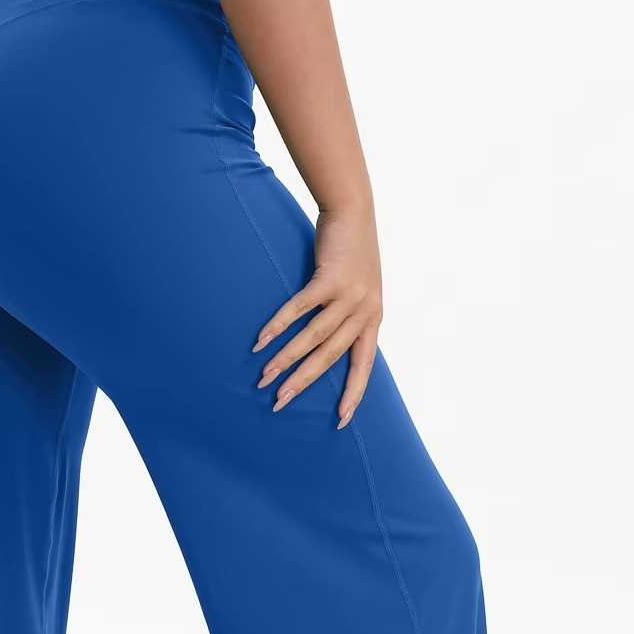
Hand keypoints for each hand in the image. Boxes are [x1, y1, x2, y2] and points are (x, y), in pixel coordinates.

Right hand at [253, 206, 382, 425]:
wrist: (353, 212)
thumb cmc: (351, 255)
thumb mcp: (360, 291)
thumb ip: (349, 318)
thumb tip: (327, 347)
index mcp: (372, 319)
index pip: (363, 365)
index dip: (352, 394)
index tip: (340, 421)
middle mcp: (365, 311)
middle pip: (330, 357)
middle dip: (303, 382)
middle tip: (280, 403)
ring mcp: (349, 294)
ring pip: (314, 337)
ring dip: (286, 359)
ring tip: (264, 377)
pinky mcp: (330, 278)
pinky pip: (300, 309)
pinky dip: (278, 326)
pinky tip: (260, 342)